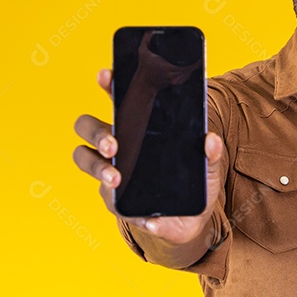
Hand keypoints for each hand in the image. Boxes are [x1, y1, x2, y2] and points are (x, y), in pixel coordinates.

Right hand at [72, 68, 223, 246]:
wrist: (189, 221)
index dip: (109, 86)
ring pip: (85, 160)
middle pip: (88, 128)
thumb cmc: (192, 184)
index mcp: (137, 128)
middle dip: (96, 133)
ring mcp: (111, 173)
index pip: (117, 101)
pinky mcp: (117, 202)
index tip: (106, 75)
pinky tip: (148, 217)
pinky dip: (133, 212)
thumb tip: (210, 140)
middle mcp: (118, 147)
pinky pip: (114, 204)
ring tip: (115, 179)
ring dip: (98, 168)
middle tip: (113, 145)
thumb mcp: (207, 166)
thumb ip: (211, 153)